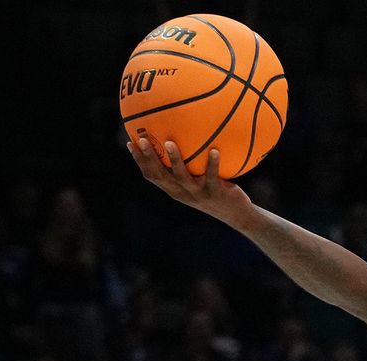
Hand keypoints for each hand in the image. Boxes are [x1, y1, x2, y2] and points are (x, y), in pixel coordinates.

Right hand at [128, 139, 253, 224]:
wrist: (236, 215)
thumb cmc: (217, 193)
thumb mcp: (199, 182)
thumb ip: (189, 168)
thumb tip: (184, 141)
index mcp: (175, 190)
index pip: (151, 175)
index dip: (140, 161)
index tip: (130, 143)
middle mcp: (183, 193)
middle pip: (161, 175)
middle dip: (149, 158)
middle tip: (142, 140)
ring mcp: (198, 194)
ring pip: (182, 177)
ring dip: (175, 160)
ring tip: (169, 143)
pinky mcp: (215, 193)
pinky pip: (212, 176)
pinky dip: (212, 163)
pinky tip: (214, 150)